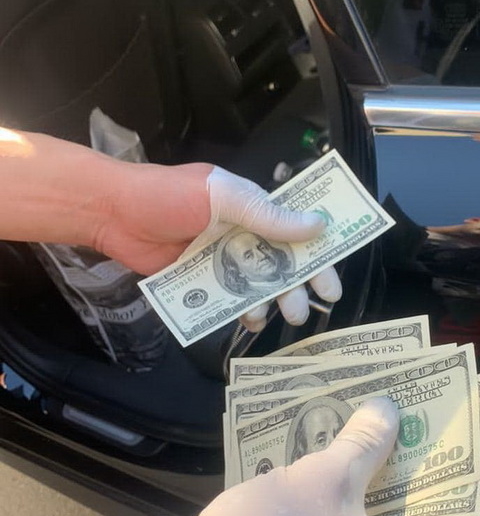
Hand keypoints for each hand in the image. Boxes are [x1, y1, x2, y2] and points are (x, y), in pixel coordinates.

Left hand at [100, 163, 340, 329]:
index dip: (318, 257)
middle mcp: (244, 234)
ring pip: (260, 284)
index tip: (331, 284)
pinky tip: (250, 320)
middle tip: (303, 311)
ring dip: (274, 301)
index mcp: (255, 209)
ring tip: (279, 316)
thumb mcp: (223, 198)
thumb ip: (267, 215)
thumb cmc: (169, 195)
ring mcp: (223, 258)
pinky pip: (230, 299)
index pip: (297, 232)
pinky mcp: (202, 279)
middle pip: (283, 264)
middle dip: (299, 287)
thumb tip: (318, 226)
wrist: (113, 212)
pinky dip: (243, 311)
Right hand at [155, 398, 467, 515]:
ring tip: (369, 418)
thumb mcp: (326, 478)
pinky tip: (331, 448)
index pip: (451, 513)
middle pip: (410, 507)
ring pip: (374, 511)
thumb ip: (363, 443)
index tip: (443, 426)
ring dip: (371, 467)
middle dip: (405, 457)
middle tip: (404, 411)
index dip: (451, 465)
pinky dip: (344, 486)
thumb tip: (388, 409)